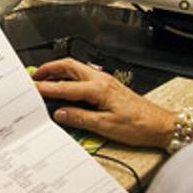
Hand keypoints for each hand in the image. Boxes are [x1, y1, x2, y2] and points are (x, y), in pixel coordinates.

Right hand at [32, 58, 172, 147]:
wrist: (160, 125)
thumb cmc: (138, 126)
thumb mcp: (106, 126)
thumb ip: (80, 118)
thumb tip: (61, 113)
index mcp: (99, 89)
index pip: (66, 87)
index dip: (47, 88)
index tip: (32, 88)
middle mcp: (101, 80)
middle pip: (69, 66)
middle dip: (50, 69)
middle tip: (34, 76)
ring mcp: (105, 81)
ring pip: (76, 69)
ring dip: (59, 71)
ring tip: (45, 78)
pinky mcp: (108, 86)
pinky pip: (83, 77)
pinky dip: (69, 78)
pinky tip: (65, 85)